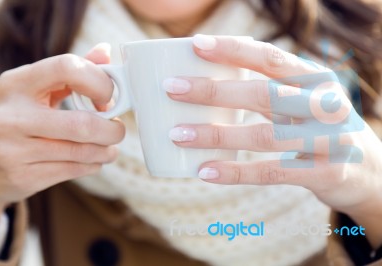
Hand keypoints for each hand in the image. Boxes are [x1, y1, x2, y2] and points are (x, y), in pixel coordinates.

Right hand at [0, 44, 124, 227]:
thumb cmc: (16, 121)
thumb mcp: (33, 91)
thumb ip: (70, 73)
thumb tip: (105, 52)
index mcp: (17, 83)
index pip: (66, 67)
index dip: (99, 82)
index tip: (108, 98)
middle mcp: (12, 115)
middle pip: (82, 124)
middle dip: (112, 130)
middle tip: (117, 130)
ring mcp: (13, 149)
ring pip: (82, 151)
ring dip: (106, 151)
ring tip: (109, 148)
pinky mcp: (22, 176)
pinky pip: (73, 170)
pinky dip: (93, 165)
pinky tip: (93, 160)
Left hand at [165, 35, 381, 246]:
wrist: (366, 169)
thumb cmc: (318, 127)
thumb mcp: (300, 100)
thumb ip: (267, 91)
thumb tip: (206, 87)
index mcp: (314, 79)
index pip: (269, 57)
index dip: (232, 49)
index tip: (195, 45)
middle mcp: (322, 104)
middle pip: (261, 93)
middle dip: (212, 90)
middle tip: (172, 89)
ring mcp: (326, 139)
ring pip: (262, 135)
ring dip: (216, 134)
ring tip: (177, 135)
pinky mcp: (323, 172)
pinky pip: (271, 171)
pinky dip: (235, 172)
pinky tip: (204, 171)